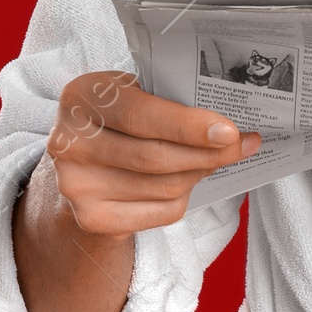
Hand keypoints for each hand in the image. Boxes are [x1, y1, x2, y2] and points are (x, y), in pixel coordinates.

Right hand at [44, 69, 261, 233]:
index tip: (229, 132)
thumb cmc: (118, 118)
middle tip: (242, 146)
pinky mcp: (91, 218)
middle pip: (156, 157)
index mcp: (81, 97)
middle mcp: (69, 143)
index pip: (140, 116)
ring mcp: (76, 185)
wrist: (81, 160)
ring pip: (165, 187)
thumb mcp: (132, 93)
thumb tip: (230, 127)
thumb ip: (168, 102)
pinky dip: (184, 198)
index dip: (188, 126)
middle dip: (209, 154)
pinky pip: (160, 212)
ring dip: (200, 174)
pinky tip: (188, 182)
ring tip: (215, 160)